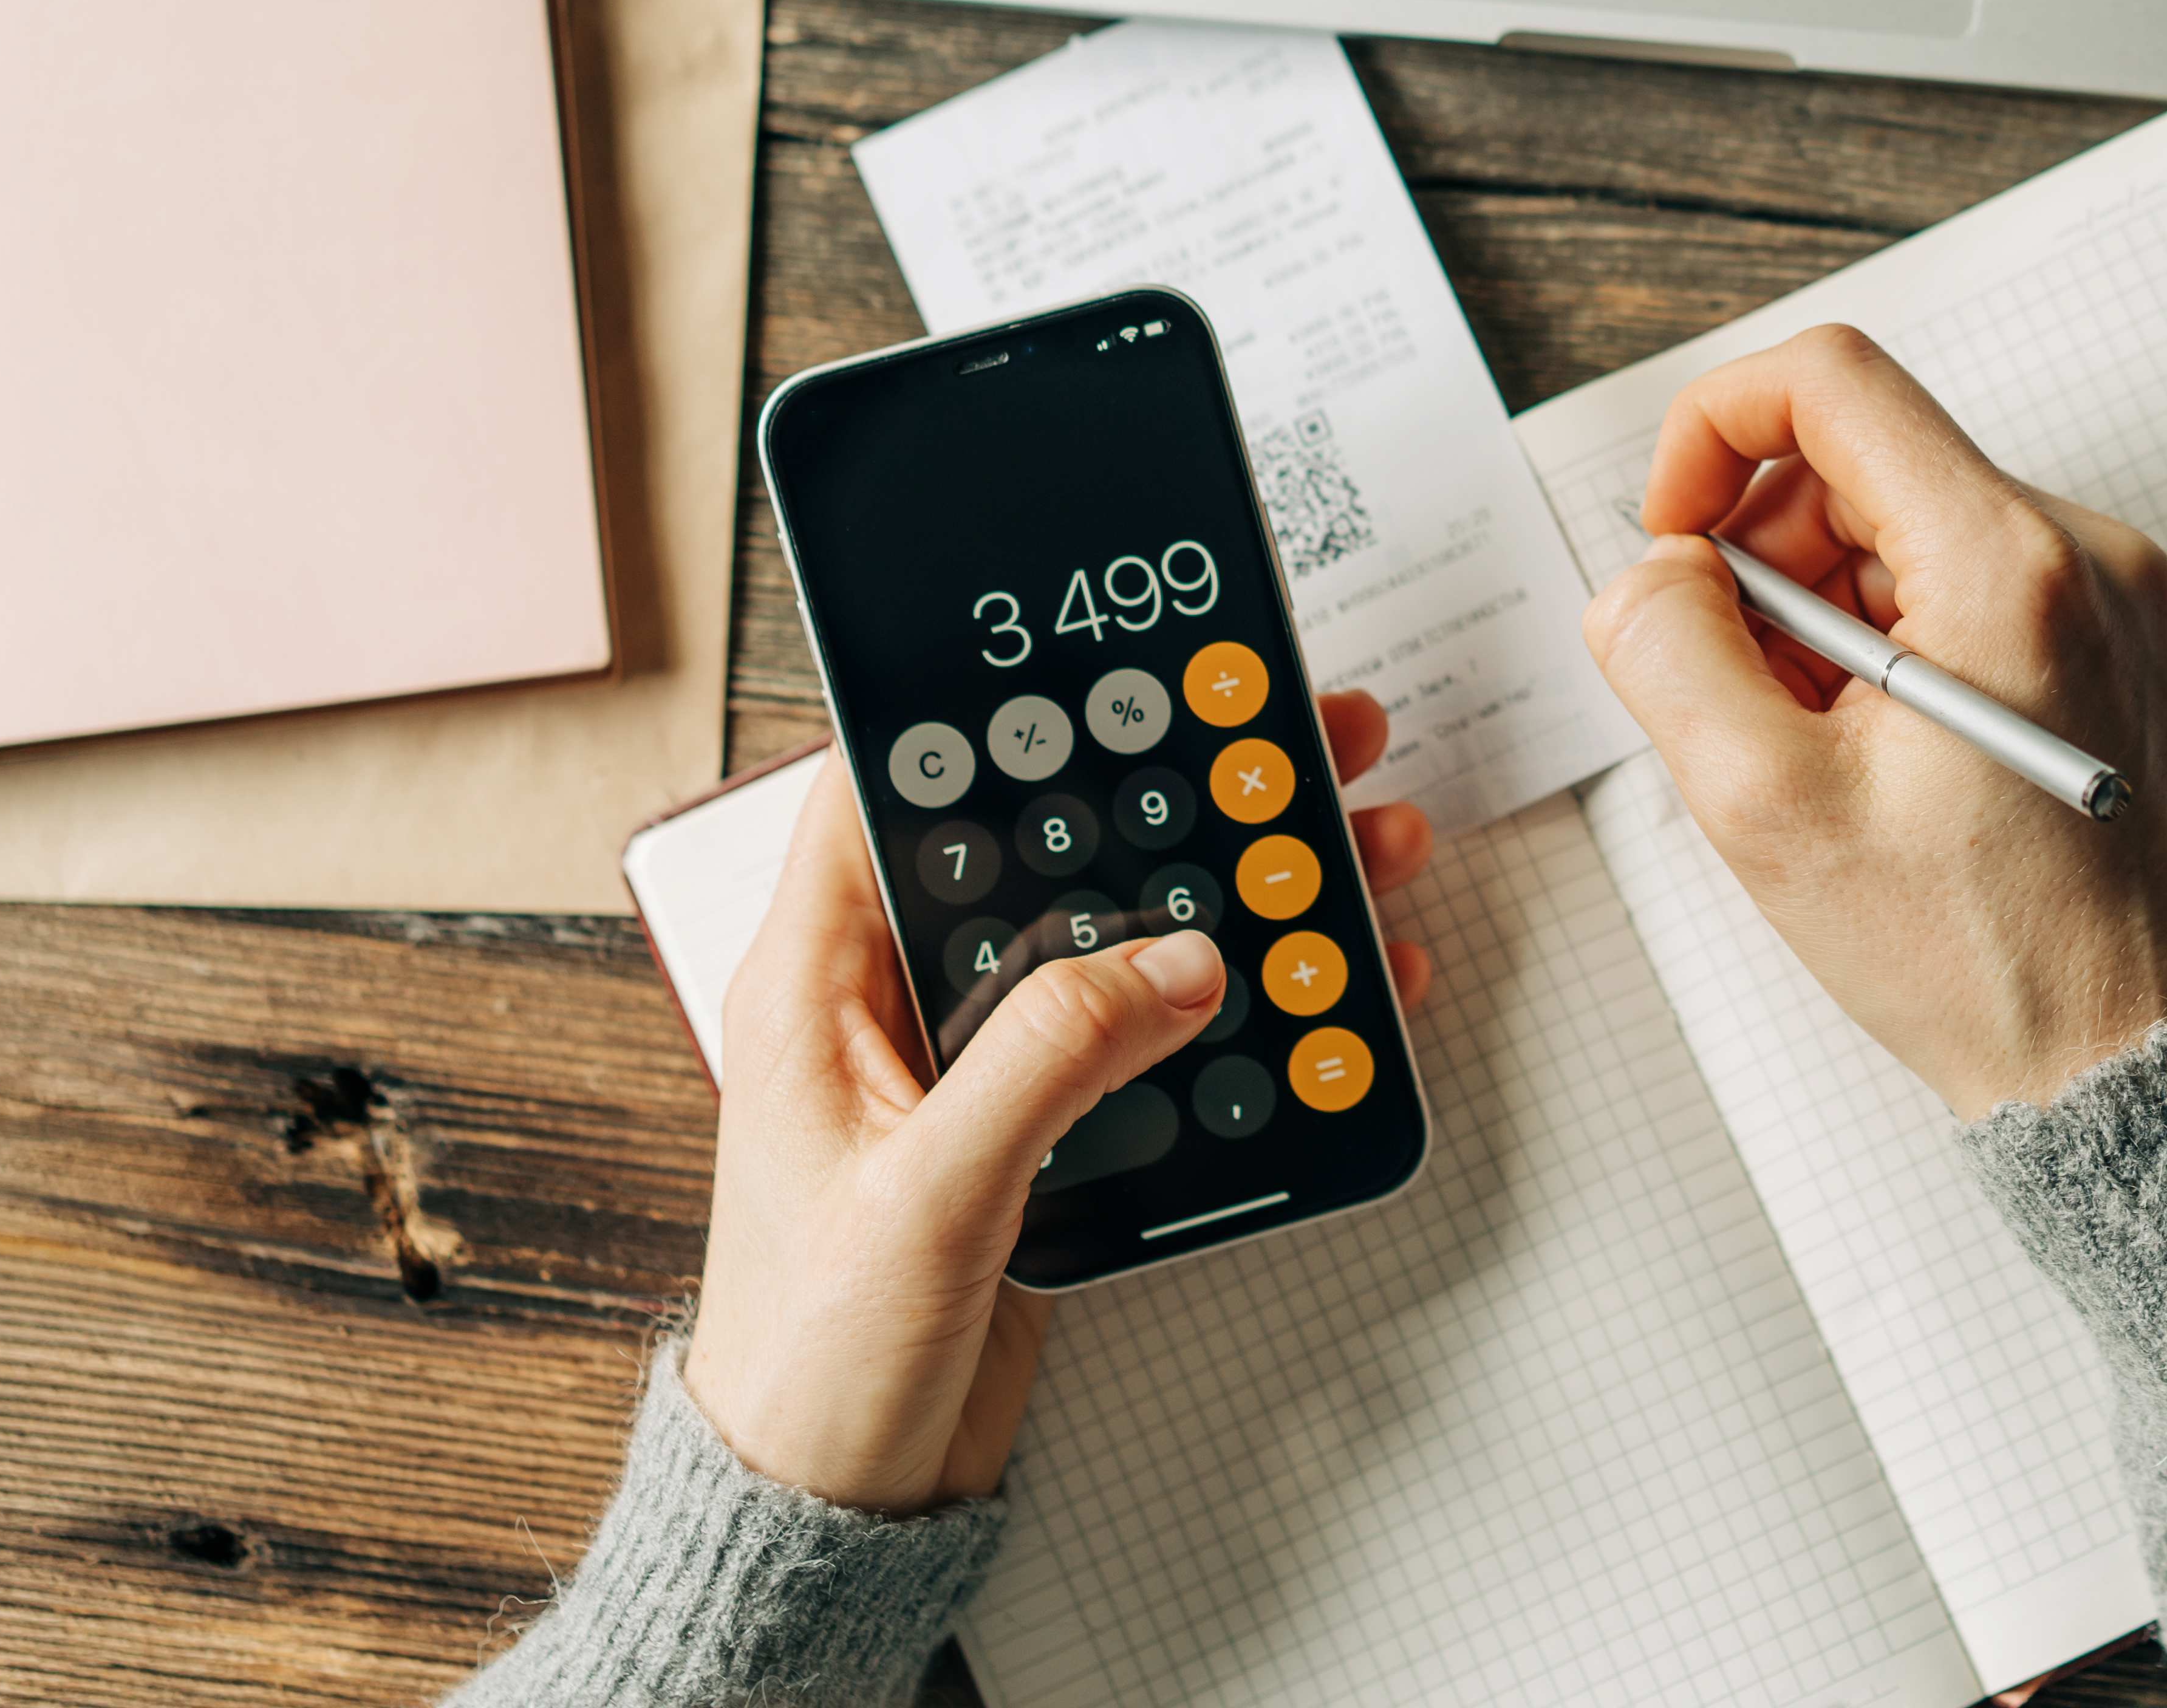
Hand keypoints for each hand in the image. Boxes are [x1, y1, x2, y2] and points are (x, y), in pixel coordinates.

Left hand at [684, 689, 1434, 1513]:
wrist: (835, 1502)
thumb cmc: (816, 1356)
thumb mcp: (930, 1194)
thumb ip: (1051, 1063)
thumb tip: (1175, 960)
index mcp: (816, 983)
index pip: (898, 790)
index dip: (1000, 714)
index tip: (1116, 664)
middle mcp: (896, 1001)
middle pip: (1048, 845)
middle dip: (1175, 785)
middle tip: (1291, 735)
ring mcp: (976, 1062)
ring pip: (1122, 928)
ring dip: (1237, 885)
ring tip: (1350, 836)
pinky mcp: (1042, 1124)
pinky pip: (1154, 1028)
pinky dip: (1246, 999)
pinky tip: (1331, 978)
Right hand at [1579, 325, 2166, 1119]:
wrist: (2119, 1058)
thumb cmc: (1975, 957)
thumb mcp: (1764, 807)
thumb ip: (1668, 650)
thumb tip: (1650, 571)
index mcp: (2009, 564)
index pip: (1830, 381)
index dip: (1711, 431)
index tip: (1672, 538)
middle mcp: (2079, 550)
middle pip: (1859, 456)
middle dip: (1760, 555)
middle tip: (1734, 689)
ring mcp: (2104, 593)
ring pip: (1897, 521)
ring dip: (1813, 609)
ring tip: (1807, 744)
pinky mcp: (2102, 639)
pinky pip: (1951, 580)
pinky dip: (1878, 640)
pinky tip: (1865, 749)